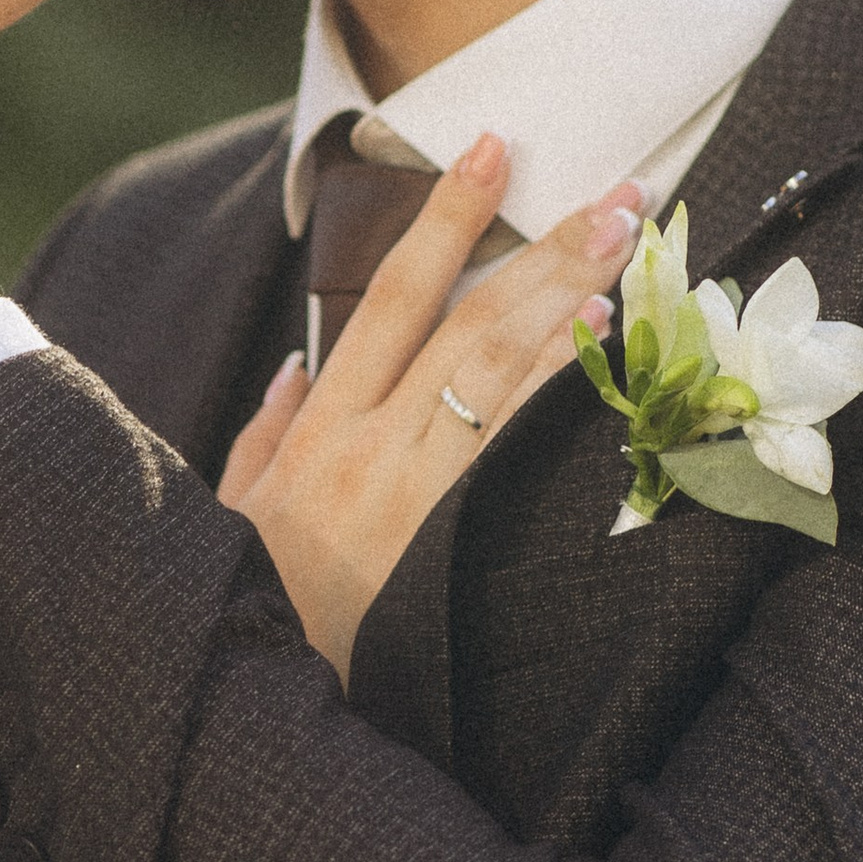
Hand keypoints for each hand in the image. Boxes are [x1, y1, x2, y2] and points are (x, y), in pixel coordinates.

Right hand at [219, 140, 643, 679]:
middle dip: (541, 244)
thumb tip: (293, 366)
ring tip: (626, 242)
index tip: (491, 150)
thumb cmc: (260, 615)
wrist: (266, 712)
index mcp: (316, 434)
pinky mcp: (445, 541)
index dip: (444, 218)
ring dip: (565, 298)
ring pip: (495, 371)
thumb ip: (262, 439)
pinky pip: (512, 444)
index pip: (389, 299)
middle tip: (621, 190)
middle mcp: (364, 447)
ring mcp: (408, 493)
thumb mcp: (236, 521)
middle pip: (464, 320)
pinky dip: (555, 384)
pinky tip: (599, 339)